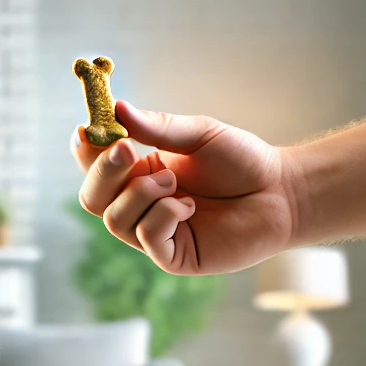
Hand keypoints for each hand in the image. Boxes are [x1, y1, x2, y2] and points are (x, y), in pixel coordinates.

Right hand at [72, 101, 296, 273]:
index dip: (85, 150)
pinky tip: (191, 207)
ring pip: (115, 219)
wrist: (280, 192)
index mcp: (140, 172)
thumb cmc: (242, 162)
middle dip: (103, 172)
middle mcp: (140, 204)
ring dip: (141, 194)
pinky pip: (146, 237)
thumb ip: (157, 128)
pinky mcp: (173, 256)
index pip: (94, 166)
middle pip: (92, 198)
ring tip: (174, 181)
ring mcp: (154, 233)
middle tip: (128, 149)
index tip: (87, 129)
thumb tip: (117, 109)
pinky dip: (164, 216)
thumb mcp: (198, 135)